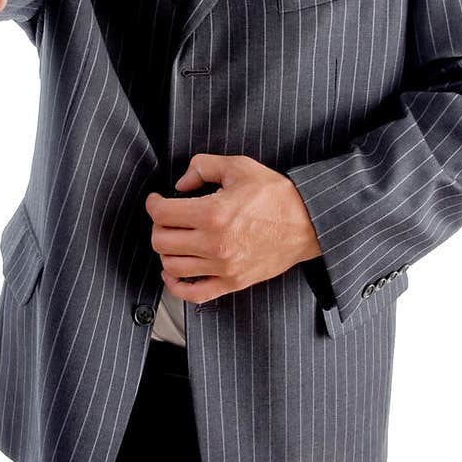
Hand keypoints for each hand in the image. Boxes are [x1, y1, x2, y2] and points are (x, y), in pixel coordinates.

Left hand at [145, 153, 322, 303]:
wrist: (308, 223)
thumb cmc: (276, 195)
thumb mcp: (239, 167)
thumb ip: (203, 167)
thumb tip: (180, 183)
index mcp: (213, 213)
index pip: (162, 213)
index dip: (153, 204)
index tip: (157, 200)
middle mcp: (214, 243)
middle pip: (162, 241)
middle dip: (158, 227)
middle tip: (166, 219)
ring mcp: (223, 267)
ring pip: (172, 267)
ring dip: (165, 252)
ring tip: (173, 240)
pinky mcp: (232, 282)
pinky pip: (194, 294)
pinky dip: (176, 286)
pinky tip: (173, 273)